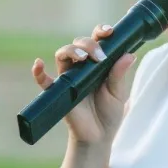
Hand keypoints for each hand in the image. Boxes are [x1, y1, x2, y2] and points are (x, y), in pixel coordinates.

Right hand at [31, 24, 135, 145]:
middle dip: (89, 45)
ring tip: (82, 58)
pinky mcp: (58, 91)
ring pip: (62, 54)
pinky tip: (38, 64)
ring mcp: (69, 77)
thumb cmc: (109, 112)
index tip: (109, 31)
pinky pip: (43, 80)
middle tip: (100, 58)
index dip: (100, 31)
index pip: (96, 40)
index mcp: (97, 63)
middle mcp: (81, 66)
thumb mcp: (118, 93)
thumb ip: (120, 75)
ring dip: (71, 51)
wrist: (99, 136)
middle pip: (78, 43)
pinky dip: (38, 72)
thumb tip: (129, 54)